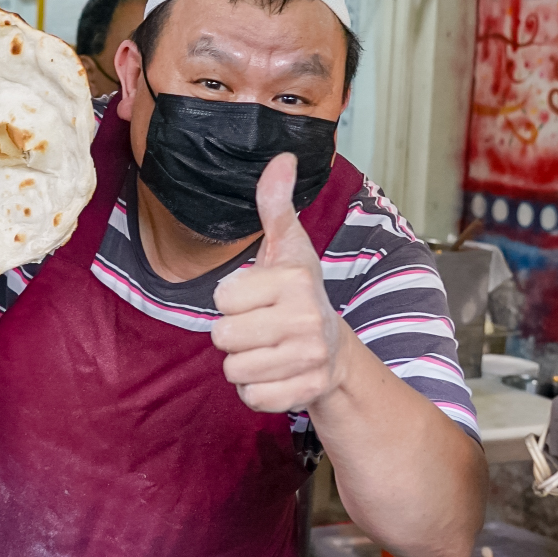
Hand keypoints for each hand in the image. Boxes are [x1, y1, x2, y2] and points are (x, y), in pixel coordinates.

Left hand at [211, 153, 350, 412]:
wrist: (336, 352)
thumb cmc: (299, 293)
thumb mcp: (288, 247)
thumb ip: (275, 206)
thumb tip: (279, 158)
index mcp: (295, 280)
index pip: (221, 296)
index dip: (231, 297)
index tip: (256, 296)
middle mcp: (306, 319)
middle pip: (222, 336)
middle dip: (232, 333)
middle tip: (260, 326)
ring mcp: (308, 359)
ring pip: (232, 369)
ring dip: (242, 362)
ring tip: (267, 348)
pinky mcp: (306, 392)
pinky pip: (250, 398)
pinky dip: (255, 390)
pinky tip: (274, 372)